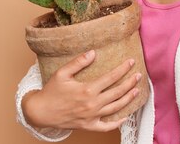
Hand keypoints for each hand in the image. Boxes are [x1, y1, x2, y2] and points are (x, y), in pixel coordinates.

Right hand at [22, 50, 141, 131]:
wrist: (40, 113)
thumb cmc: (51, 91)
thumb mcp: (62, 73)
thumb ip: (78, 62)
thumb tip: (93, 52)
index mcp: (87, 90)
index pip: (111, 77)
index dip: (123, 69)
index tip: (131, 61)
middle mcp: (92, 104)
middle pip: (117, 92)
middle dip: (130, 83)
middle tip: (139, 75)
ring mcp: (91, 117)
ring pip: (115, 108)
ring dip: (128, 99)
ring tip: (136, 90)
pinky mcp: (88, 126)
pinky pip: (105, 127)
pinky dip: (117, 123)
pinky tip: (125, 116)